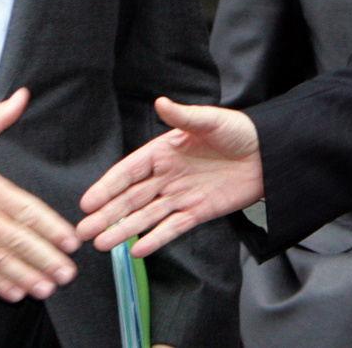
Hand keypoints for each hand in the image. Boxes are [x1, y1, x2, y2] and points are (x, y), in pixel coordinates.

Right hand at [77, 97, 263, 255]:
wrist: (269, 155)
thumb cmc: (239, 132)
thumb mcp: (211, 121)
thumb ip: (184, 116)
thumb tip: (161, 102)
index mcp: (164, 152)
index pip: (129, 171)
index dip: (108, 186)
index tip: (88, 201)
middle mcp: (167, 176)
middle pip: (131, 198)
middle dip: (106, 214)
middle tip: (82, 231)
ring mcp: (181, 196)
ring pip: (146, 216)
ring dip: (123, 229)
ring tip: (101, 244)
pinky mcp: (197, 213)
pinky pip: (172, 228)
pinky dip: (155, 239)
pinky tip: (137, 249)